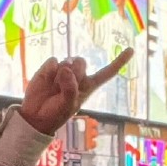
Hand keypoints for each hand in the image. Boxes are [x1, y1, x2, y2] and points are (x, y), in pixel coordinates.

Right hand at [19, 48, 134, 135]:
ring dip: (60, 74)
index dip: (118, 61)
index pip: (106, 72)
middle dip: (74, 73)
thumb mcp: (68, 105)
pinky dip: (49, 71)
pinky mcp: (49, 67)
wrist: (35, 115)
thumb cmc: (56, 113)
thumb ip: (70, 88)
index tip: (131, 50)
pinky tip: (46, 81)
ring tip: (53, 88)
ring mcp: (63, 70)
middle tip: (63, 87)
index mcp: (88, 86)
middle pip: (82, 62)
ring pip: (68, 60)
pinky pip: (53, 61)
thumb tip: (65, 67)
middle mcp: (77, 76)